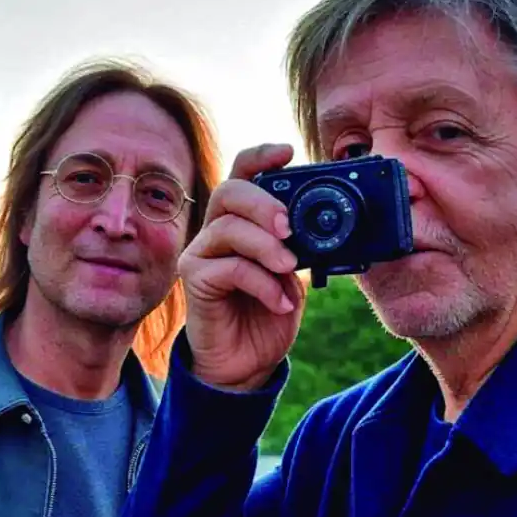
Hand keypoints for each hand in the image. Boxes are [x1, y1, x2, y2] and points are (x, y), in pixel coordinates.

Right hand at [179, 144, 306, 391]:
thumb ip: (300, 246)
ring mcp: (201, 254)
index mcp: (242, 220)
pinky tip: (281, 301)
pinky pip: (229, 267)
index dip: (261, 156)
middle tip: (289, 228)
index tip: (287, 152)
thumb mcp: (294, 273)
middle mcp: (216, 230)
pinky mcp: (195, 280)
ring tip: (290, 270)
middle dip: (263, 203)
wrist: (248, 363)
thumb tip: (321, 225)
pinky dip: (262, 282)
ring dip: (266, 247)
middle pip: (229, 191)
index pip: (242, 173)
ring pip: (228, 228)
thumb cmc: (269, 313)